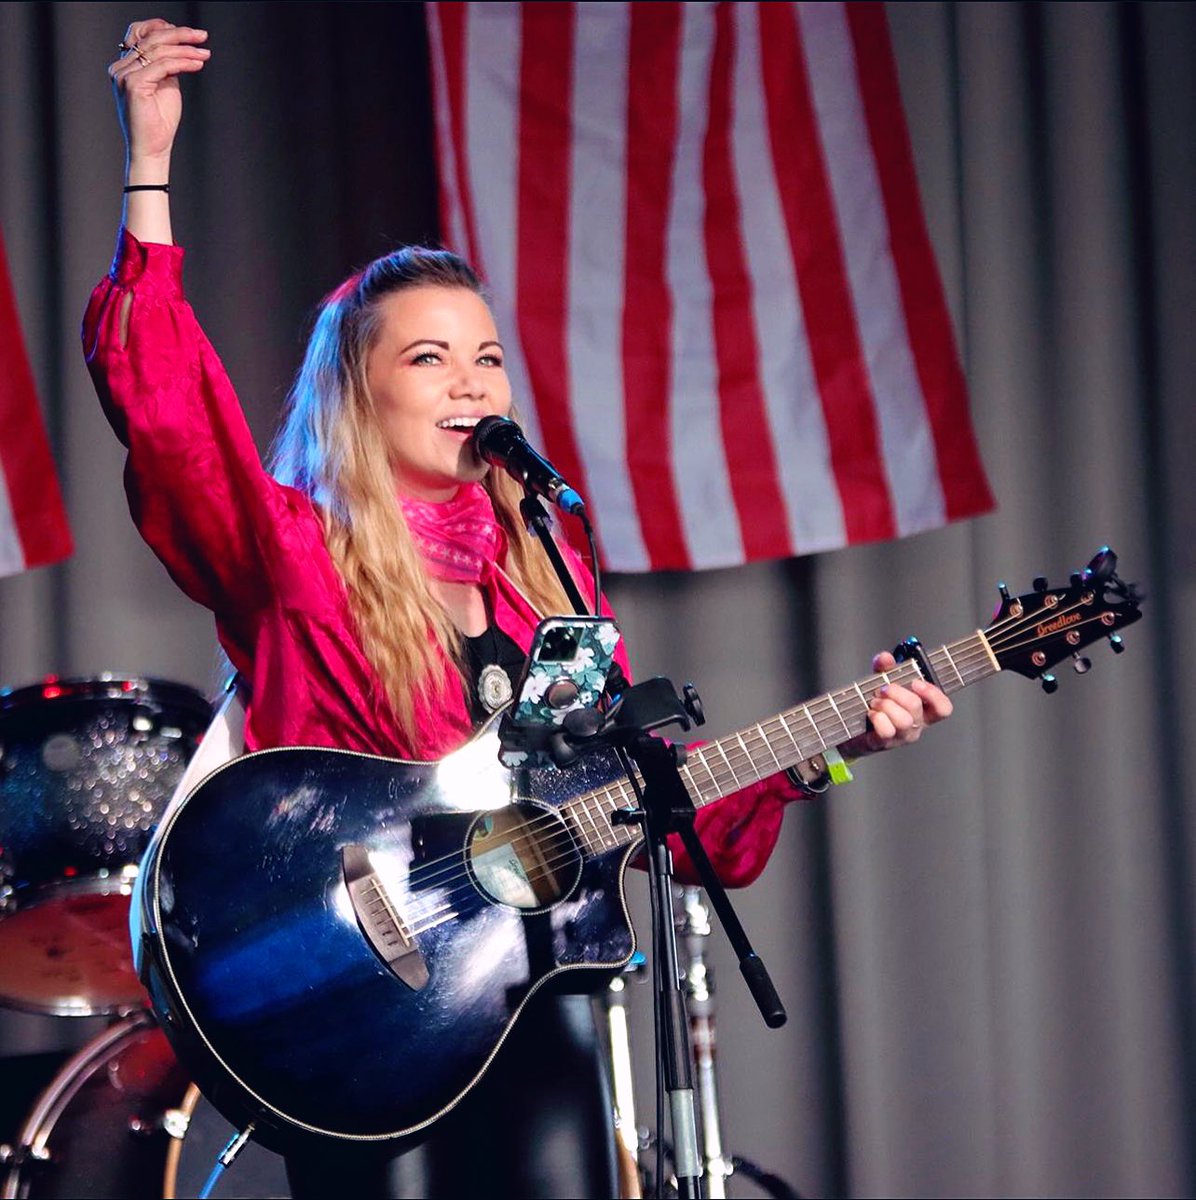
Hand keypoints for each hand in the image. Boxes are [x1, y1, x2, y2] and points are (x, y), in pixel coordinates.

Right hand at [108, 19, 209, 168]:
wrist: (152, 149)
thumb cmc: (159, 123)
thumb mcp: (165, 86)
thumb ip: (167, 66)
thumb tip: (180, 48)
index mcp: (125, 66)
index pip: (139, 34)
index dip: (162, 27)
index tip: (187, 32)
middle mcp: (120, 68)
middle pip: (151, 39)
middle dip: (180, 35)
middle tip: (202, 36)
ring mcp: (124, 75)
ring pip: (158, 51)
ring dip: (186, 49)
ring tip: (204, 53)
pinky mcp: (133, 85)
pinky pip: (163, 66)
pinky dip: (183, 63)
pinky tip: (197, 64)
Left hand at [839, 651, 952, 757]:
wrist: (852, 726)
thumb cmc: (875, 704)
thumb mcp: (882, 681)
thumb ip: (885, 667)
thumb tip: (885, 658)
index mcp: (923, 710)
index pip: (943, 708)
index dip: (933, 694)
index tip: (915, 682)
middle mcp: (916, 725)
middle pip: (916, 707)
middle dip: (896, 692)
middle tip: (883, 689)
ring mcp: (901, 736)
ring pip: (904, 720)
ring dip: (885, 705)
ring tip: (874, 702)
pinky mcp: (884, 743)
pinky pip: (886, 731)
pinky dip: (877, 718)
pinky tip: (871, 713)